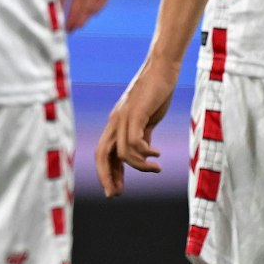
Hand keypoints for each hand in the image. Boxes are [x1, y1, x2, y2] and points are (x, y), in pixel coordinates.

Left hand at [96, 57, 176, 196]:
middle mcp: (114, 121)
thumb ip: (143, 134)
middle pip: (102, 154)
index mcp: (115, 124)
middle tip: (116, 194)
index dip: (107, 173)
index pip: (104, 153)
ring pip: (121, 152)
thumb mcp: (146, 118)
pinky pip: (134, 141)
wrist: (161, 69)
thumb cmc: (155, 93)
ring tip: (156, 168)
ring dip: (139, 166)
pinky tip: (157, 153)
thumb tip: (144, 151)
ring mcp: (123, 117)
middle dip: (107, 177)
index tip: (115, 191)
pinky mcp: (135, 113)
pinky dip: (145, 152)